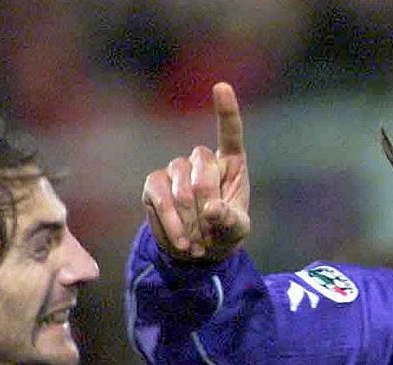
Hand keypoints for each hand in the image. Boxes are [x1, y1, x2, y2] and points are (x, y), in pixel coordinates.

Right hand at [142, 82, 250, 261]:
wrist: (197, 251)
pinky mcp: (154, 184)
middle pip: (202, 166)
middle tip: (211, 231)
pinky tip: (181, 240)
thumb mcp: (237, 232)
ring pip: (179, 183)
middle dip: (206, 201)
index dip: (226, 111)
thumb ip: (231, 220)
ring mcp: (176, 170)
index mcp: (231, 164)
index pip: (229, 133)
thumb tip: (212, 209)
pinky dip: (170, 220)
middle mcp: (202, 161)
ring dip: (189, 217)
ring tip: (198, 242)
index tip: (221, 86)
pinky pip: (159, 196)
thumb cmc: (225, 233)